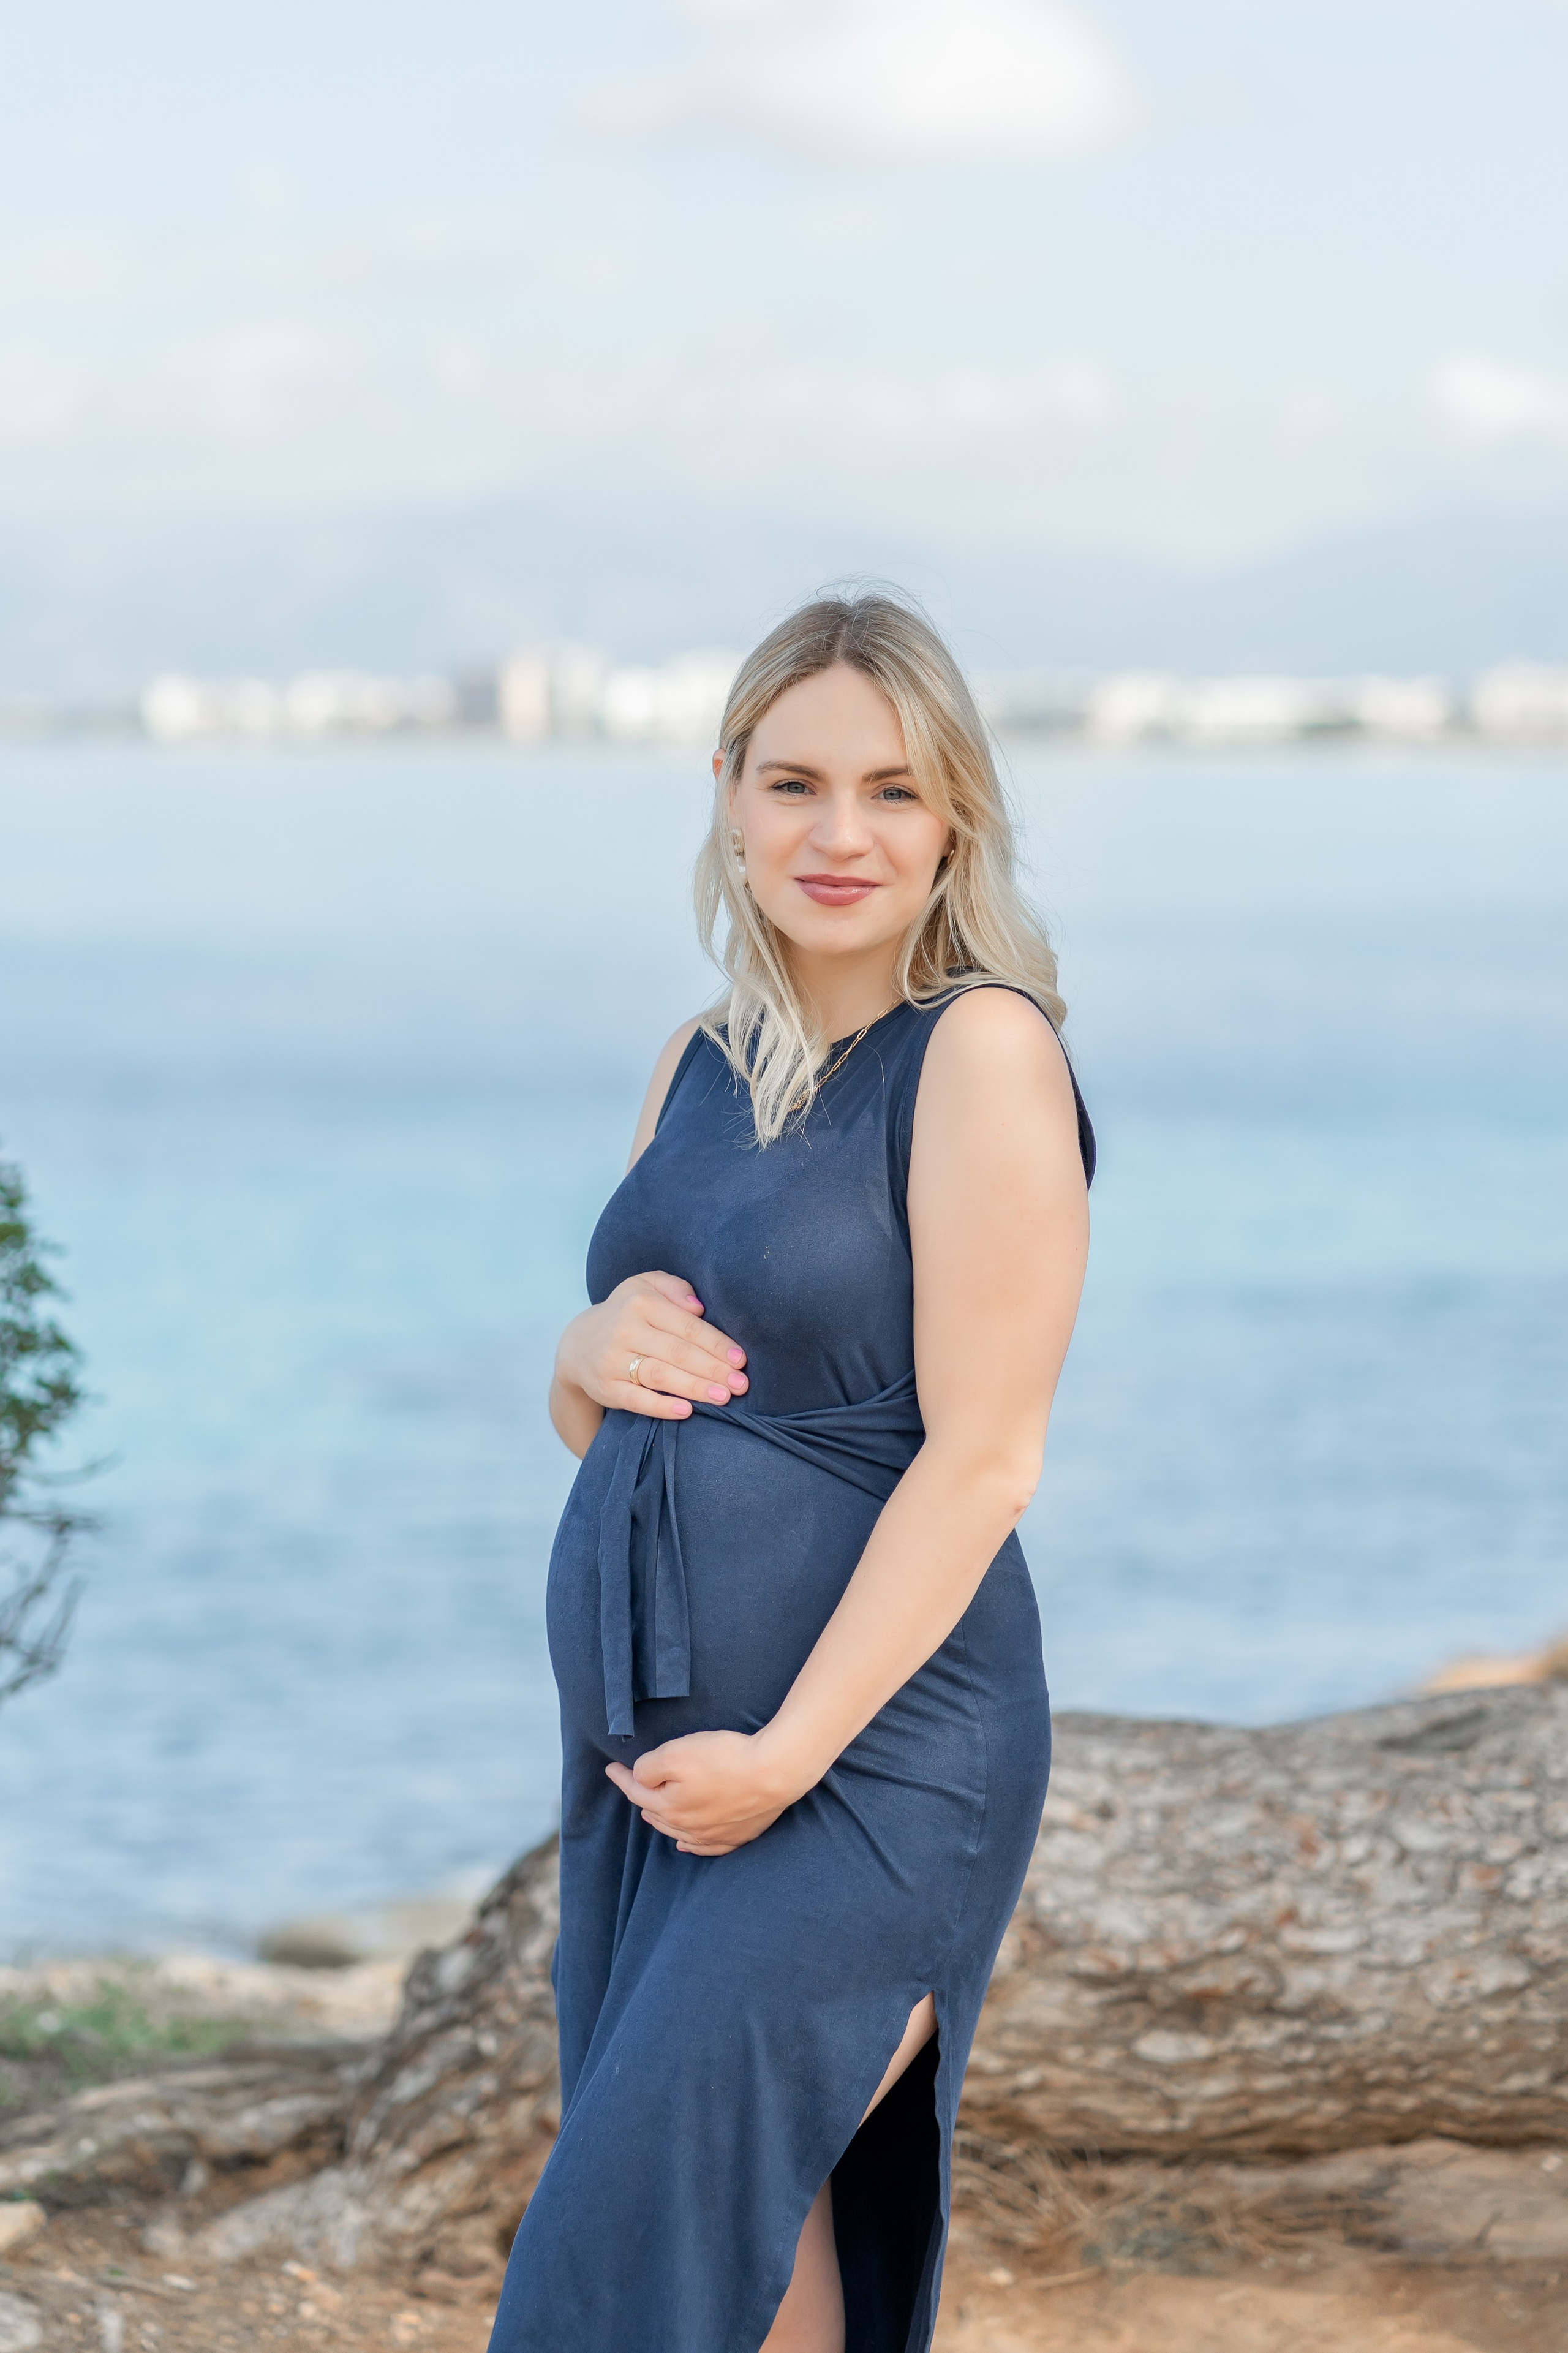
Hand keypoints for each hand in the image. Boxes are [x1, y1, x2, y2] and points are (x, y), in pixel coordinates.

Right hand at [555, 1272, 747, 1423]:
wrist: (578, 1343)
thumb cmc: (627, 1313)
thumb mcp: (646, 1286)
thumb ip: (675, 1288)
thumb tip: (698, 1307)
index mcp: (641, 1302)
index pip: (687, 1326)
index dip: (716, 1344)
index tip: (741, 1360)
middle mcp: (625, 1329)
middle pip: (678, 1352)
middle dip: (713, 1369)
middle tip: (741, 1385)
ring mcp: (613, 1360)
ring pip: (660, 1375)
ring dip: (695, 1387)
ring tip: (723, 1397)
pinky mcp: (606, 1387)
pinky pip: (635, 1399)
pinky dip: (661, 1406)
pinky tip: (685, 1411)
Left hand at [605, 1729, 805, 1855]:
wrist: (774, 1772)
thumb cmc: (724, 1759)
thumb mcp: (676, 1753)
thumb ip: (649, 1767)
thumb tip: (640, 1778)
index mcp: (669, 1807)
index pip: (637, 1791)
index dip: (622, 1777)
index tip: (611, 1767)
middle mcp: (688, 1827)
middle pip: (656, 1813)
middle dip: (641, 1799)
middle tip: (633, 1786)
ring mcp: (715, 1835)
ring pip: (678, 1832)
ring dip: (662, 1821)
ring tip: (651, 1812)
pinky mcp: (738, 1835)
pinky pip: (707, 1847)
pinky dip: (692, 1846)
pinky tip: (686, 1845)